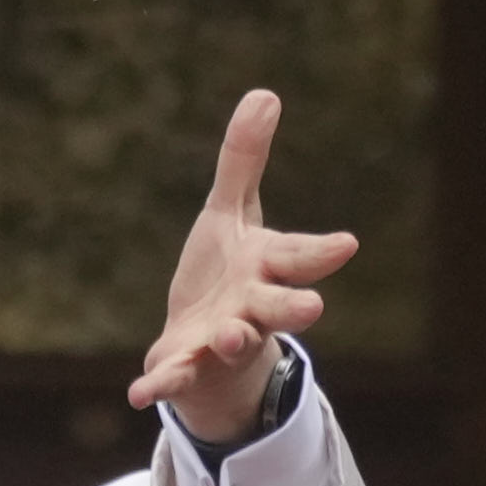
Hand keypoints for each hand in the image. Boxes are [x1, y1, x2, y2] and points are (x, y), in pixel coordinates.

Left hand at [132, 90, 355, 445]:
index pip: (299, 255)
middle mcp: (253, 308)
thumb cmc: (229, 273)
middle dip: (294, 307)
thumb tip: (265, 93)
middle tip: (312, 307)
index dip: (321, 251)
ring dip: (232, 338)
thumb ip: (244, 161)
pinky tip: (139, 392)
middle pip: (281, 308)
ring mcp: (222, 341)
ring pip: (234, 341)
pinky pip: (175, 377)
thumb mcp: (231, 214)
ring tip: (228, 334)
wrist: (207, 345)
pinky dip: (160, 384)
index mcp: (267, 268)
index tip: (346, 243)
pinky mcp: (186, 365)